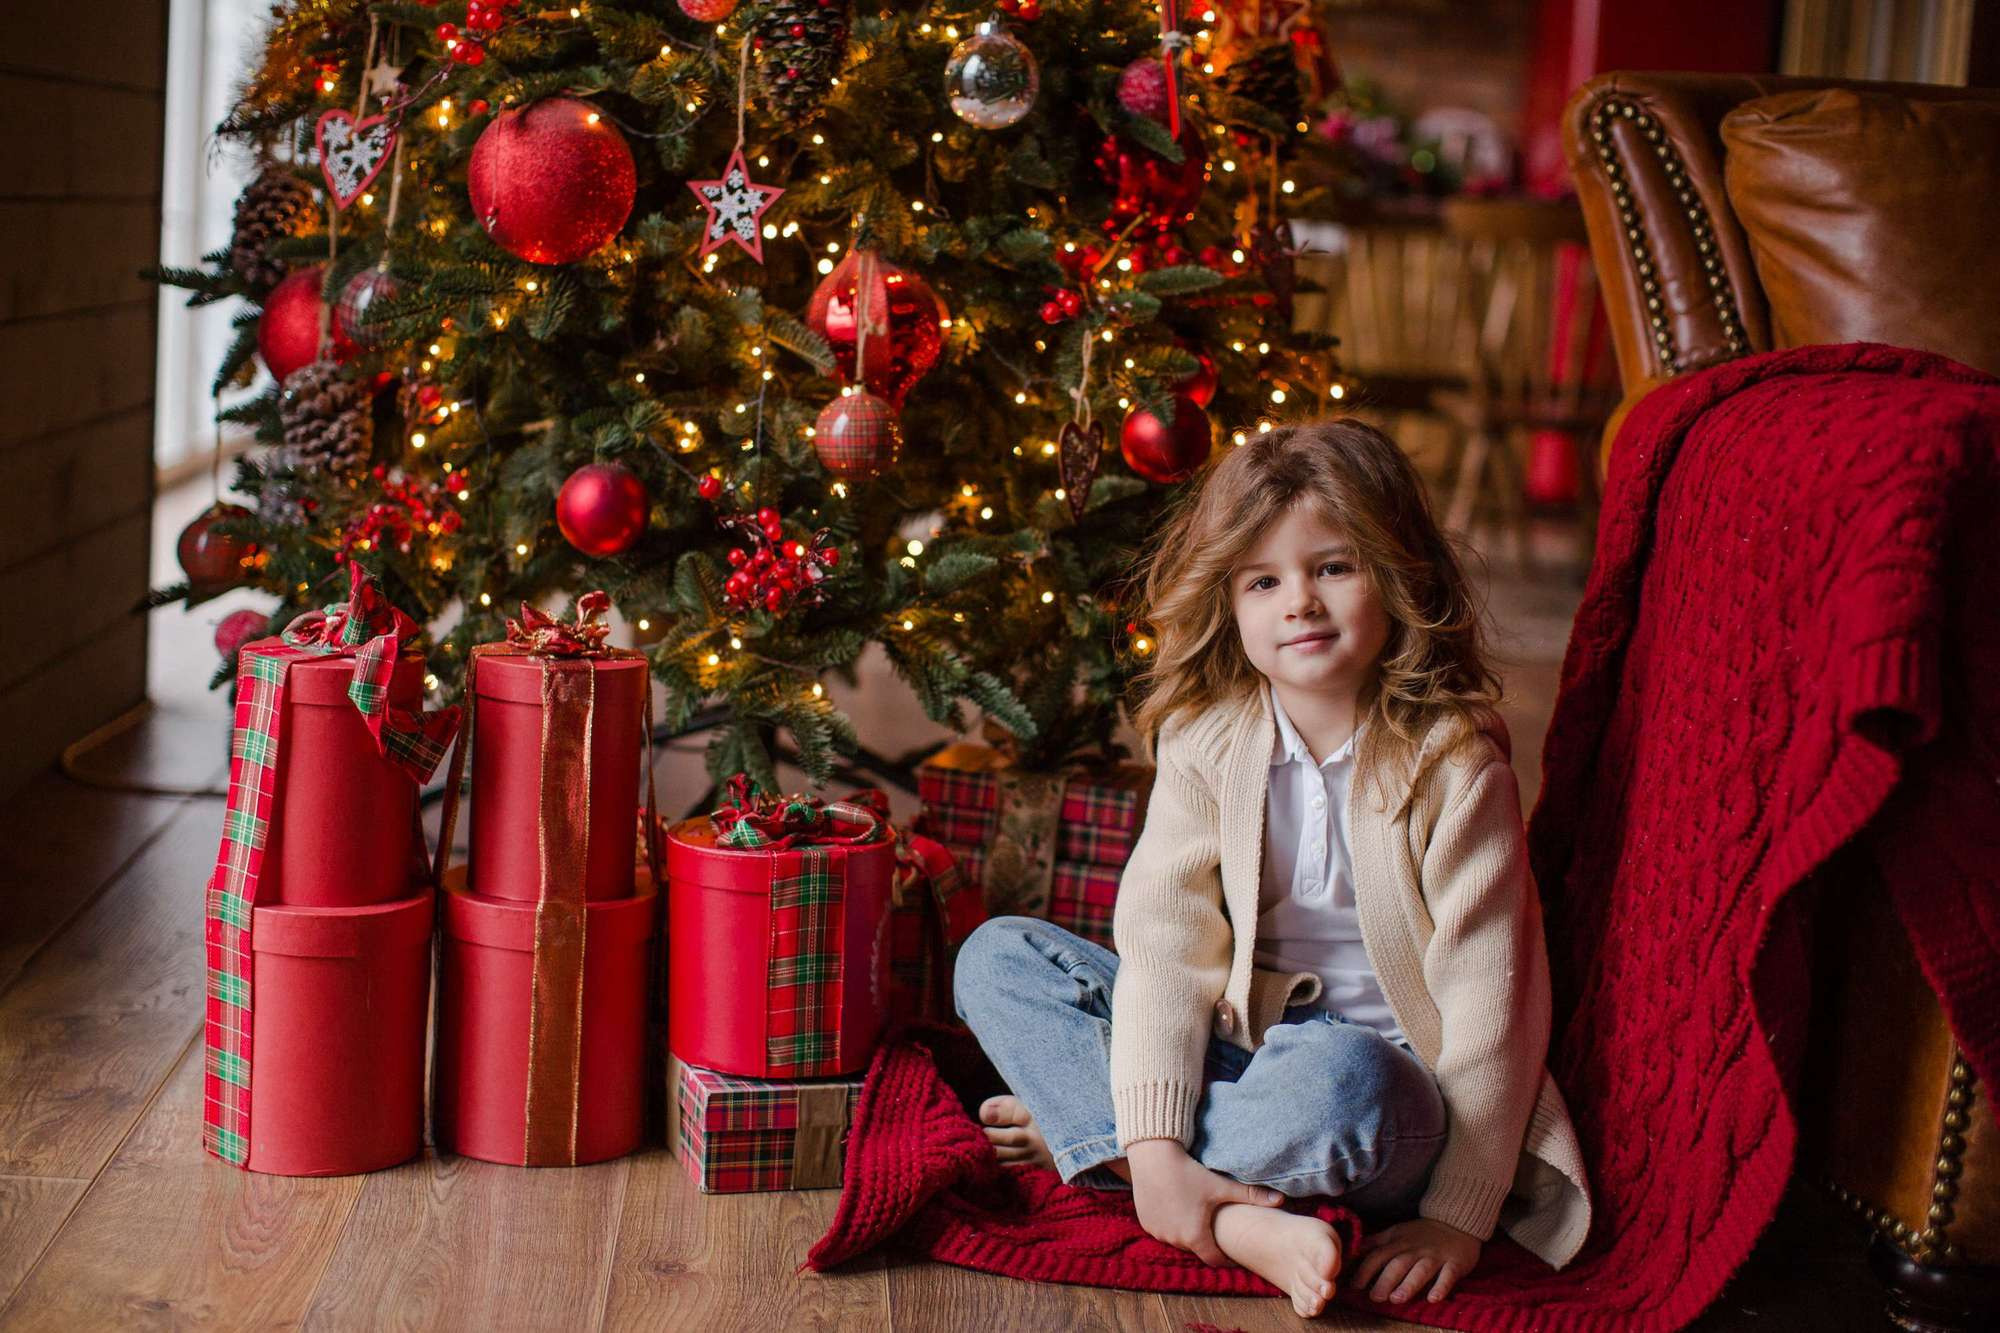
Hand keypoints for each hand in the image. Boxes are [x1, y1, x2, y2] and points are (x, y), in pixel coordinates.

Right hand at [1125, 1138, 1284, 1265]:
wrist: (1153, 1156)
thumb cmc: (1189, 1172)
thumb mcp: (1221, 1185)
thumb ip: (1251, 1195)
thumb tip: (1282, 1200)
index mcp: (1195, 1236)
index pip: (1214, 1260)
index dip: (1226, 1258)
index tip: (1233, 1252)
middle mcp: (1174, 1239)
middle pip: (1196, 1248)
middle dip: (1207, 1241)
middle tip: (1215, 1226)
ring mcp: (1157, 1232)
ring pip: (1178, 1240)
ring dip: (1187, 1233)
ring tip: (1196, 1215)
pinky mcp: (1145, 1222)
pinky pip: (1162, 1230)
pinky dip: (1170, 1224)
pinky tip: (1177, 1206)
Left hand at [1350, 1216, 1480, 1304]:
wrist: (1456, 1221)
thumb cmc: (1421, 1233)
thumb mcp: (1396, 1233)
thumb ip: (1375, 1243)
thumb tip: (1351, 1251)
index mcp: (1398, 1242)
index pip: (1378, 1255)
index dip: (1365, 1270)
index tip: (1354, 1286)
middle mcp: (1415, 1249)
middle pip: (1398, 1264)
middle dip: (1385, 1280)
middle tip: (1374, 1297)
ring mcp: (1435, 1256)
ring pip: (1420, 1270)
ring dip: (1408, 1285)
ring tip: (1397, 1299)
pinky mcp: (1454, 1263)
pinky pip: (1448, 1276)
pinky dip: (1441, 1287)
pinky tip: (1433, 1298)